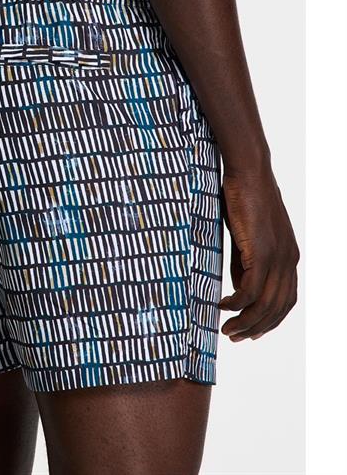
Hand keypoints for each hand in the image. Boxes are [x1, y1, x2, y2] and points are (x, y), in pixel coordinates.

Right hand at [219, 168, 298, 340]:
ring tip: (227, 329)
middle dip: (257, 328)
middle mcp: (288, 260)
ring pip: (264, 304)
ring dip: (245, 321)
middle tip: (235, 337)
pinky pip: (250, 290)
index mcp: (288, 257)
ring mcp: (277, 257)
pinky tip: (222, 305)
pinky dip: (236, 303)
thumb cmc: (244, 200)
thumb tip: (239, 289)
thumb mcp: (247, 238)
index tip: (251, 332)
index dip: (270, 321)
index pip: (285, 300)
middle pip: (277, 308)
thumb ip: (245, 264)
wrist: (249, 174)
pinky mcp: (262, 252)